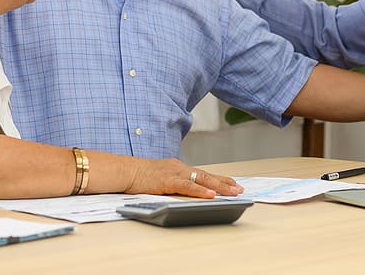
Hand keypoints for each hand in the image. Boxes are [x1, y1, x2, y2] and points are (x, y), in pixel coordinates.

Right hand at [127, 158, 242, 198]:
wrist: (125, 170)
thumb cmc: (138, 176)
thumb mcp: (159, 178)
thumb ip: (172, 183)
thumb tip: (182, 192)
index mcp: (178, 168)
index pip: (203, 173)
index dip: (219, 179)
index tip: (232, 183)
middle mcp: (180, 168)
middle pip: (207, 175)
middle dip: (225, 183)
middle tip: (239, 189)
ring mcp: (175, 173)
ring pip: (202, 179)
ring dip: (219, 186)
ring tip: (233, 192)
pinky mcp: (168, 181)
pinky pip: (187, 186)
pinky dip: (200, 190)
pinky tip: (211, 195)